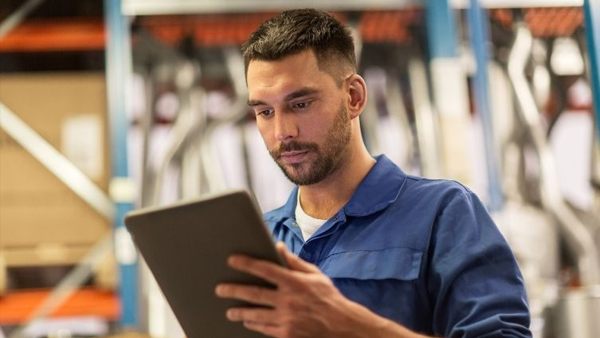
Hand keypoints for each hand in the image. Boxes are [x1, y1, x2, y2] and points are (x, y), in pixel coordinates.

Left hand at [215, 242, 386, 337]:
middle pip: (254, 294)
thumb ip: (294, 262)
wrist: (342, 326)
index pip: (266, 269)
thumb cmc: (327, 297)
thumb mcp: (314, 275)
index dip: (247, 263)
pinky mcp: (287, 334)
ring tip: (229, 310)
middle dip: (233, 290)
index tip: (232, 260)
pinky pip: (264, 329)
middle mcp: (289, 300)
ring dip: (239, 312)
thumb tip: (277, 246)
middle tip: (219, 289)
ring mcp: (287, 319)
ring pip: (255, 315)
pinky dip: (253, 324)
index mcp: (295, 282)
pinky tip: (247, 321)